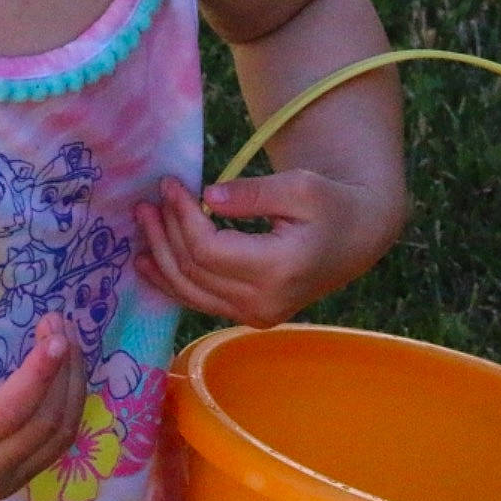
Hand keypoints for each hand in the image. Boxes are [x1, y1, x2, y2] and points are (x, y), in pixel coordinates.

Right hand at [0, 312, 86, 500]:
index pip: (7, 412)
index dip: (38, 375)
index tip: (55, 337)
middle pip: (43, 423)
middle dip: (60, 369)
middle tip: (56, 320)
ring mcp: (2, 481)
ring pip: (59, 434)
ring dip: (71, 382)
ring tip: (63, 333)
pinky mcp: (17, 476)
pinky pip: (57, 440)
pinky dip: (68, 399)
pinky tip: (62, 364)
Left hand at [133, 172, 402, 328]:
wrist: (357, 236)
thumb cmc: (332, 203)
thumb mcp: (299, 186)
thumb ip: (253, 193)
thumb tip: (208, 197)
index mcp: (279, 269)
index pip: (209, 250)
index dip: (181, 217)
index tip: (169, 185)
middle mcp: (264, 302)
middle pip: (194, 272)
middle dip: (164, 234)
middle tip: (148, 201)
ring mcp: (257, 315)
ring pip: (190, 292)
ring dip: (160, 258)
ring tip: (143, 225)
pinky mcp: (251, 315)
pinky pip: (200, 301)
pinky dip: (171, 281)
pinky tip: (149, 263)